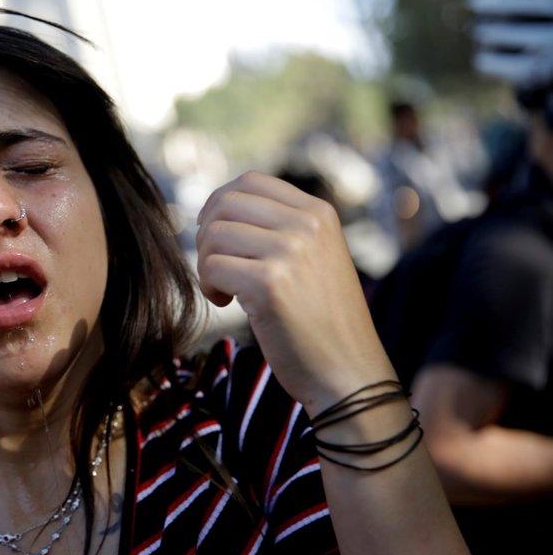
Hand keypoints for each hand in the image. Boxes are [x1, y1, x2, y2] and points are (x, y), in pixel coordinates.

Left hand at [195, 171, 394, 412]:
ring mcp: (290, 252)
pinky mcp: (270, 284)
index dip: (221, 204)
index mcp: (319, 213)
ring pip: (213, 235)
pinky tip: (225, 303)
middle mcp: (307, 225)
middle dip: (207, 235)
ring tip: (224, 290)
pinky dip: (208, 286)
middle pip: (225, 204)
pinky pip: (211, 267)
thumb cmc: (322, 321)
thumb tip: (216, 209)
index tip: (218, 236)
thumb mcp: (314, 258)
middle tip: (217, 268)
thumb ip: (280, 229)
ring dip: (206, 264)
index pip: (251, 181)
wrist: (348, 373)